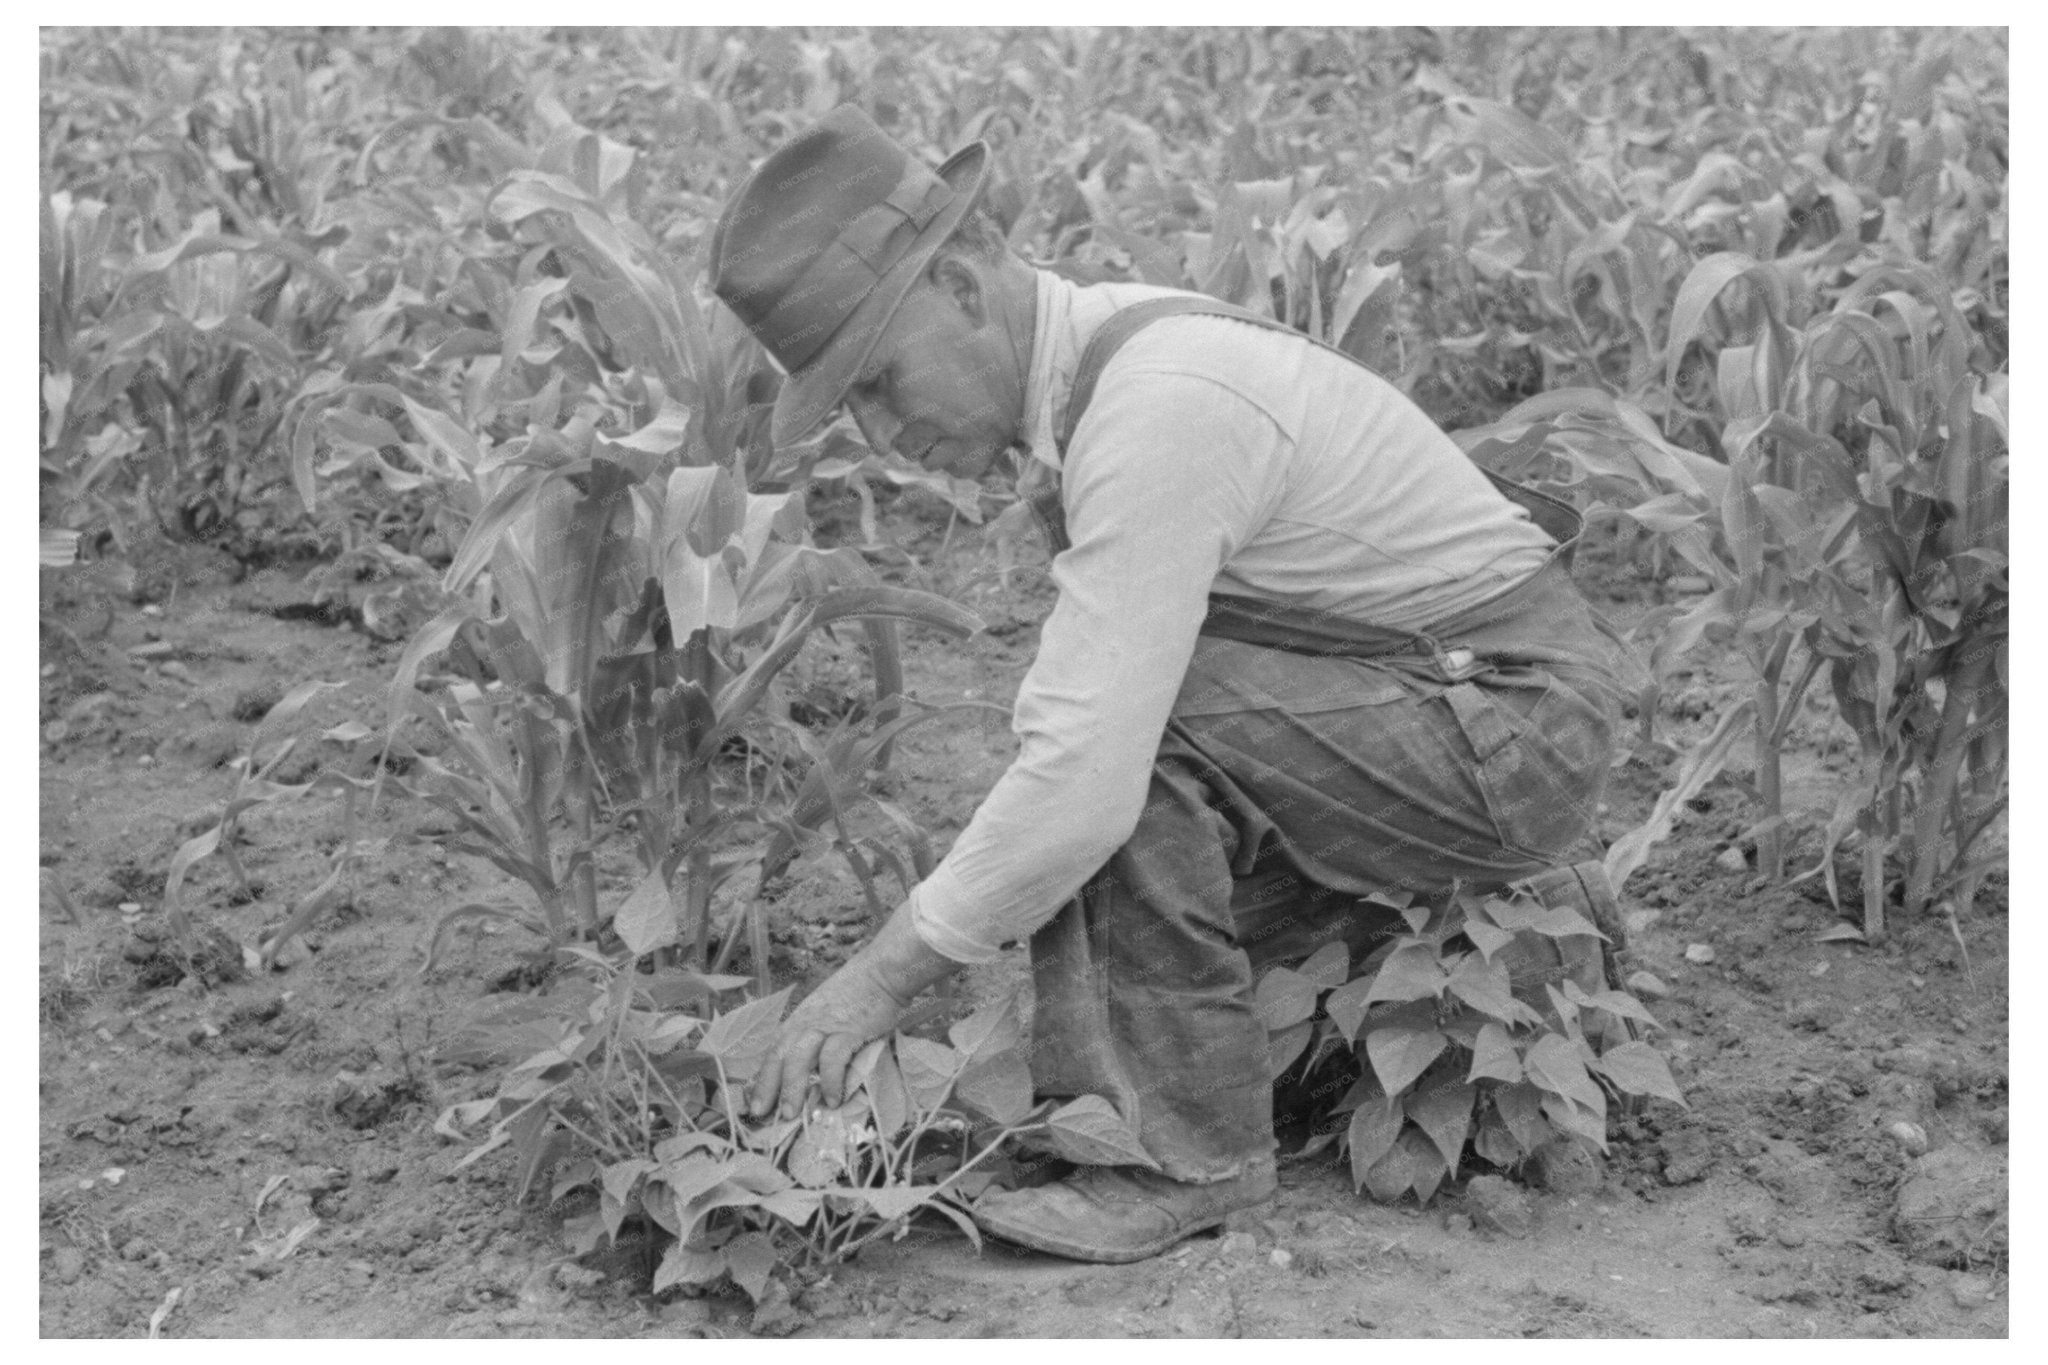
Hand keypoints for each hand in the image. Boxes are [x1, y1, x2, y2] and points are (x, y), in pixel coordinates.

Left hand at [747, 956, 904, 1120]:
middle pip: (779, 1057)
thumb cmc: (856, 995)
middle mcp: (805, 1023)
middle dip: (768, 1087)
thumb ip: (816, 1039)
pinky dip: (830, 1081)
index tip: (754, 1103)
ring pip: (798, 1059)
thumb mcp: (826, 1014)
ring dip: (792, 1088)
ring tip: (791, 1114)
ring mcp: (824, 1026)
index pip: (773, 1052)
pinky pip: (832, 1059)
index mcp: (798, 1021)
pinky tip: (833, 1099)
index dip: (761, 1078)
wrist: (880, 974)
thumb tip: (811, 1075)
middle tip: (763, 1114)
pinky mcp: (846, 1030)